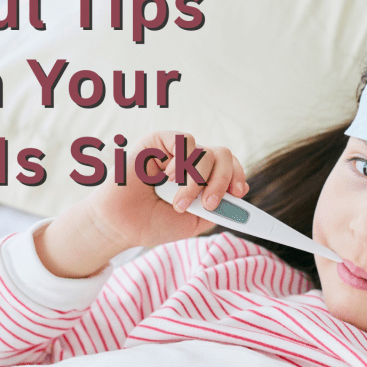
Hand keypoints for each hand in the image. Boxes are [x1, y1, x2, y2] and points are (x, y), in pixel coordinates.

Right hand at [34, 131, 249, 278]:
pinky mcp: (158, 142)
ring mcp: (176, 152)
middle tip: (209, 203)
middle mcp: (192, 162)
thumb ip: (220, 209)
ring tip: (177, 201)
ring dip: (196, 182)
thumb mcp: (195, 223)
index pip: (230, 167)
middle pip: (224, 156)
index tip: (238, 193)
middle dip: (222, 181)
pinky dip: (181, 162)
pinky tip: (166, 177)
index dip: (238, 176)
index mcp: (204, 179)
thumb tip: (243, 192)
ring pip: (206, 152)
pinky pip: (185, 141)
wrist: (123, 225)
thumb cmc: (154, 223)